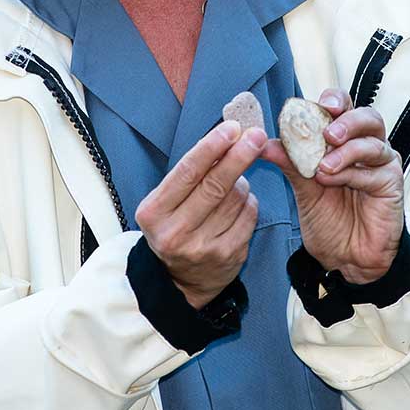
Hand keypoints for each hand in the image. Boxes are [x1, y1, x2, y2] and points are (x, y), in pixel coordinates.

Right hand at [135, 120, 264, 308]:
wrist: (180, 281)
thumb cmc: (175, 227)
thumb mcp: (166, 202)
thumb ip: (189, 174)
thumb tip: (225, 139)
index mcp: (154, 213)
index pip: (186, 172)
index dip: (211, 147)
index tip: (231, 129)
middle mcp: (175, 232)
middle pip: (215, 185)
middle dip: (238, 156)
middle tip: (255, 136)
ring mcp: (203, 247)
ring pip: (235, 198)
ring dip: (241, 182)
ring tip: (234, 181)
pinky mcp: (228, 256)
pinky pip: (248, 215)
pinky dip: (249, 202)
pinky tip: (241, 202)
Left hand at [261, 89, 403, 283]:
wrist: (344, 258)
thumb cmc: (328, 219)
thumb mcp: (302, 187)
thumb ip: (289, 162)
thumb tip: (262, 142)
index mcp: (345, 141)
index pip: (344, 108)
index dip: (334, 100)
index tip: (319, 104)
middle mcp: (367, 147)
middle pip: (368, 117)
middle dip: (347, 120)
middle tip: (327, 134)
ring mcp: (382, 164)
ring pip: (373, 142)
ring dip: (346, 152)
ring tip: (322, 168)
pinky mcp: (392, 184)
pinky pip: (376, 171)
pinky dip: (353, 174)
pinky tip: (334, 181)